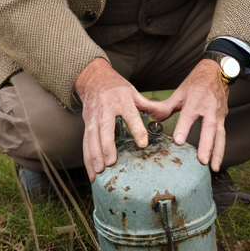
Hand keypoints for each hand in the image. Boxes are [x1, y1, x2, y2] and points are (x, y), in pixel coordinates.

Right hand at [74, 58, 162, 180]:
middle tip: (111, 162)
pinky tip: (92, 172)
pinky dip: (87, 158)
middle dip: (107, 146)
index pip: (130, 115)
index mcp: (122, 99)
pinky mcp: (86, 124)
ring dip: (94, 155)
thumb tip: (164, 115)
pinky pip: (85, 142)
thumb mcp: (133, 91)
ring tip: (99, 172)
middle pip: (105, 128)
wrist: (93, 78)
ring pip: (92, 137)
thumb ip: (148, 105)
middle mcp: (106, 108)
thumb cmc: (116, 87)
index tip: (143, 143)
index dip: (137, 129)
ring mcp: (94, 117)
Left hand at [146, 59, 228, 170]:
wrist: (215, 73)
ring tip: (213, 167)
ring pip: (219, 134)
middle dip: (206, 144)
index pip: (189, 115)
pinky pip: (223, 135)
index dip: (184, 127)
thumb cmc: (195, 83)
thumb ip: (165, 106)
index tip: (179, 141)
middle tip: (202, 160)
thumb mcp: (179, 92)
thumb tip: (151, 117)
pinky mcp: (223, 118)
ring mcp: (218, 113)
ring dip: (217, 152)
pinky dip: (221, 149)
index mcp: (195, 99)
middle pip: (208, 127)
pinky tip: (216, 162)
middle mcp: (208, 107)